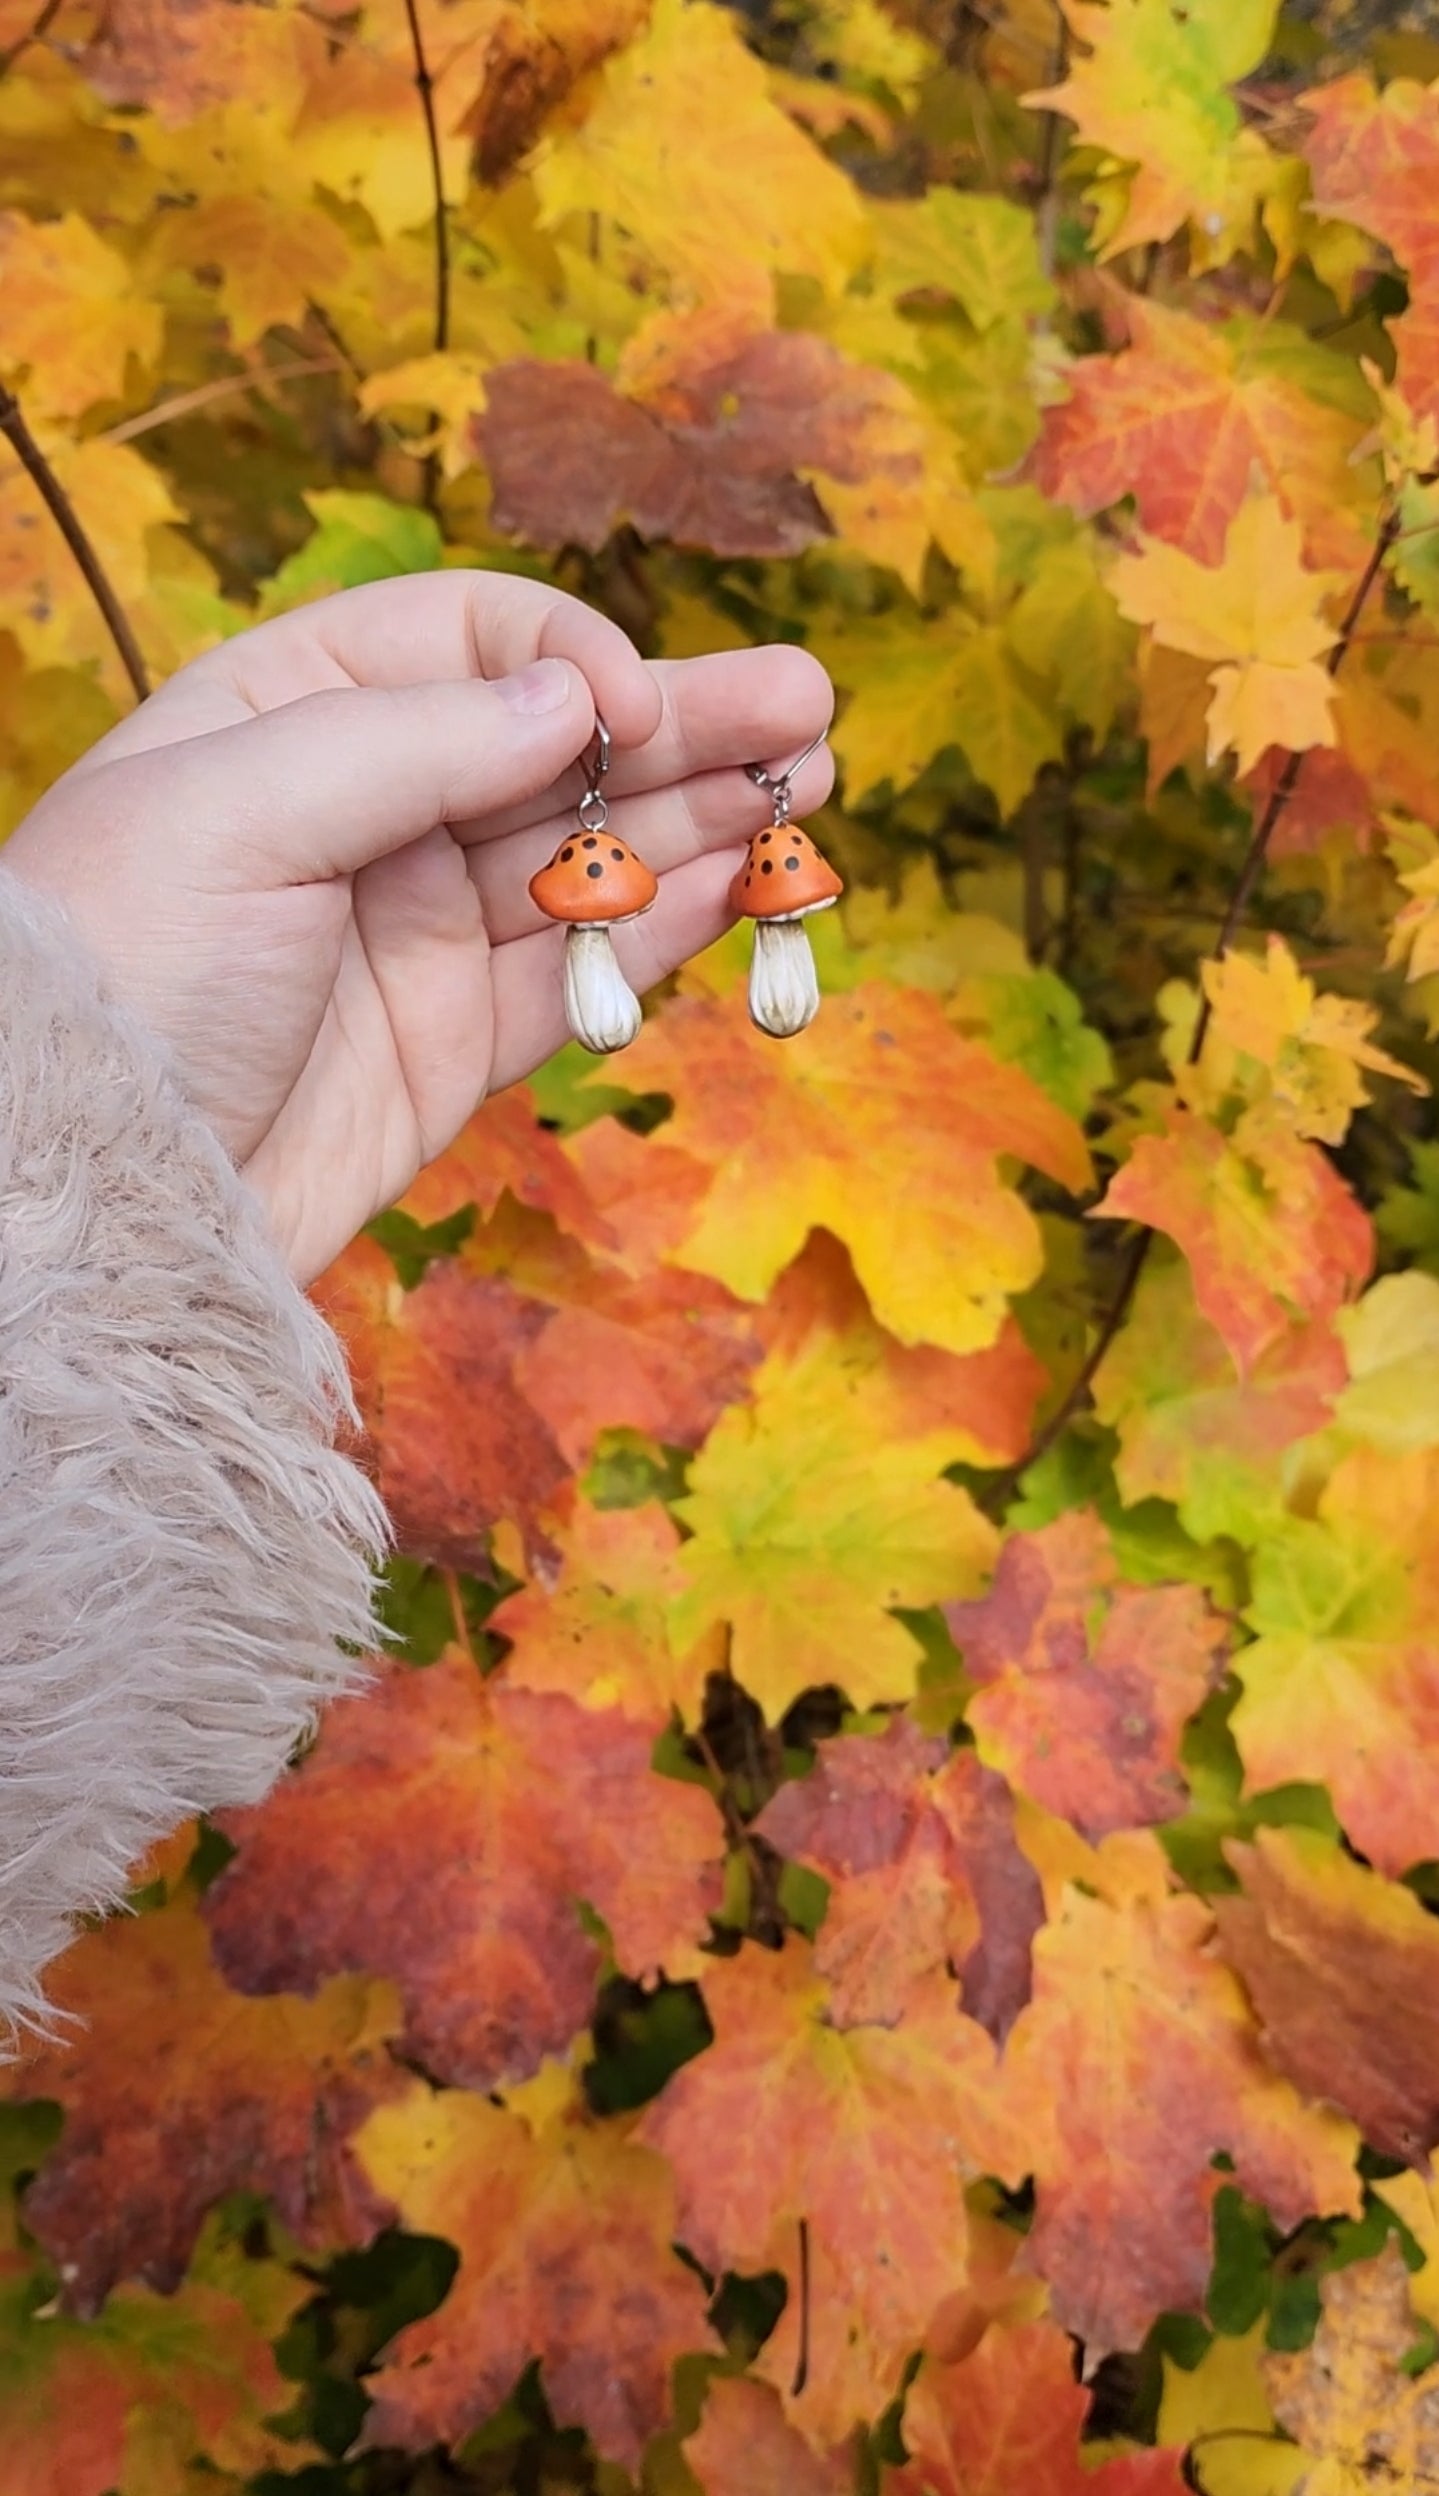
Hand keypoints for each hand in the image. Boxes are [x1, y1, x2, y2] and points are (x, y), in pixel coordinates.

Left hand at [3, 572, 832, 1283]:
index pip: (469, 643)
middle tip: (807, 711)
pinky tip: (739, 888)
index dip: (570, 658)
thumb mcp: (236, 815)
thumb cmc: (116, 972)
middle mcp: (365, 814)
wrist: (89, 1189)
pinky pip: (579, 973)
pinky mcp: (453, 1044)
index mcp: (289, 714)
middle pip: (556, 748)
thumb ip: (412, 745)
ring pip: (587, 859)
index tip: (634, 709)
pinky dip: (660, 932)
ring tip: (808, 792)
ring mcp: (416, 932)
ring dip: (699, 824)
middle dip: (683, 726)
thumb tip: (579, 697)